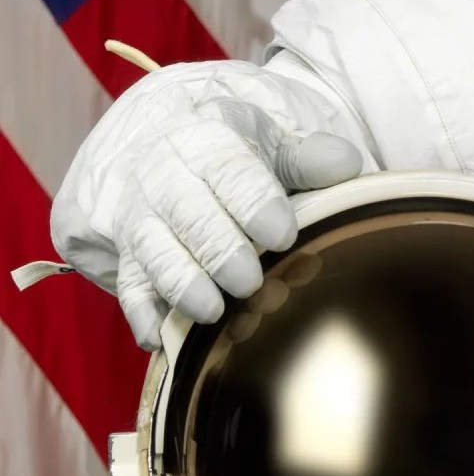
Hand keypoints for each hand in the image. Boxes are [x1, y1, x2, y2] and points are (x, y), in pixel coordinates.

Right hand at [111, 96, 359, 347]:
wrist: (161, 148)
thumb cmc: (233, 153)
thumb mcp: (270, 142)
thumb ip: (306, 157)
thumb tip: (346, 164)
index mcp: (204, 138)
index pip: (226, 167)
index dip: (253, 201)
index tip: (283, 235)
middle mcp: (161, 173)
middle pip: (183, 209)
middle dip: (216, 248)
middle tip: (248, 282)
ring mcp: (137, 214)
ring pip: (150, 247)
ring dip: (179, 282)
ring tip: (211, 311)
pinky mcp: (124, 253)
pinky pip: (127, 282)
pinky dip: (141, 311)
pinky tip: (160, 337)